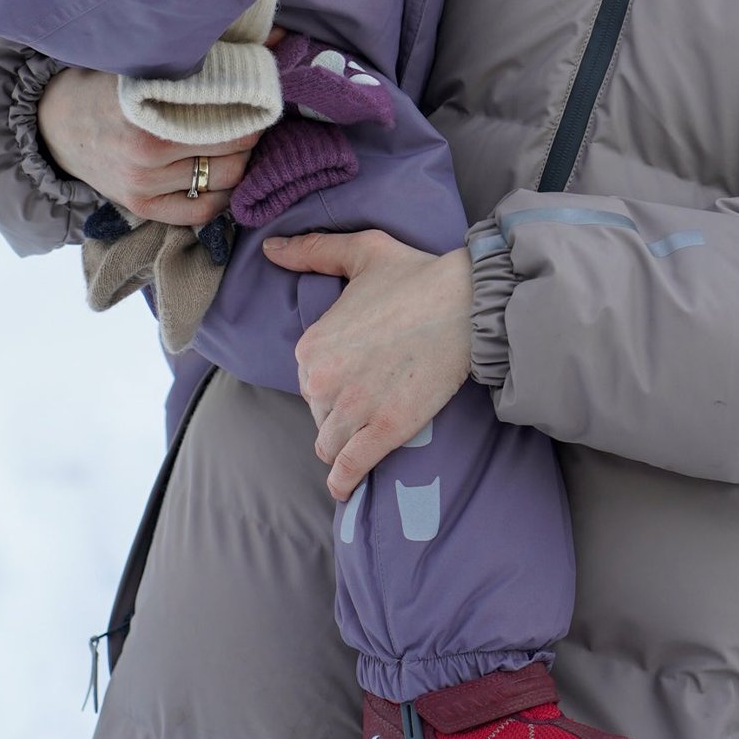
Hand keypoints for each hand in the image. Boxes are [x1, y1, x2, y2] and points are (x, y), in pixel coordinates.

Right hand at [38, 65, 259, 225]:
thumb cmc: (104, 85)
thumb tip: (277, 34)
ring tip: (238, 144)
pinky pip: (200, 212)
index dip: (252, 106)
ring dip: (240, 163)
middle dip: (251, 134)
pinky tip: (223, 178)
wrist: (54, 123)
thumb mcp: (143, 60)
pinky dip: (221, 197)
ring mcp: (144, 184)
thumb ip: (200, 53)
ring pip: (223, 180)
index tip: (257, 96)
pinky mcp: (141, 206)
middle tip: (254, 119)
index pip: (227, 115)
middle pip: (232, 150)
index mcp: (149, 110)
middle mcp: (147, 152)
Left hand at [263, 231, 472, 498]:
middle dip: (339, 410)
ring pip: (331, 445)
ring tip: (364, 436)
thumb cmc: (415, 275)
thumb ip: (311, 251)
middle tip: (372, 395)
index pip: (307, 381)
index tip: (359, 372)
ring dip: (345, 442)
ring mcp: (352, 409)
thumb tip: (272, 250)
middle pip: (319, 413)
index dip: (333, 379)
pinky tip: (347, 487)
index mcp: (310, 345)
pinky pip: (349, 470)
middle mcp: (321, 381)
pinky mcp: (385, 431)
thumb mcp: (360, 252)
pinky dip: (346, 481)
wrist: (466, 304)